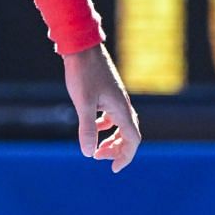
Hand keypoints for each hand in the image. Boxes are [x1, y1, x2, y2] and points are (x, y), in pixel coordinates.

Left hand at [62, 44, 140, 171]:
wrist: (81, 45)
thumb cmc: (83, 72)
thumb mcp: (83, 103)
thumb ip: (87, 128)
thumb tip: (89, 153)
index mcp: (121, 108)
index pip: (132, 140)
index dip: (125, 156)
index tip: (112, 168)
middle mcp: (122, 103)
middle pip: (128, 134)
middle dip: (117, 150)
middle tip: (98, 157)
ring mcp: (115, 97)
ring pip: (120, 125)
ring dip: (111, 139)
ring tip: (96, 148)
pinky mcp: (107, 91)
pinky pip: (111, 114)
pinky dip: (105, 125)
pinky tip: (93, 126)